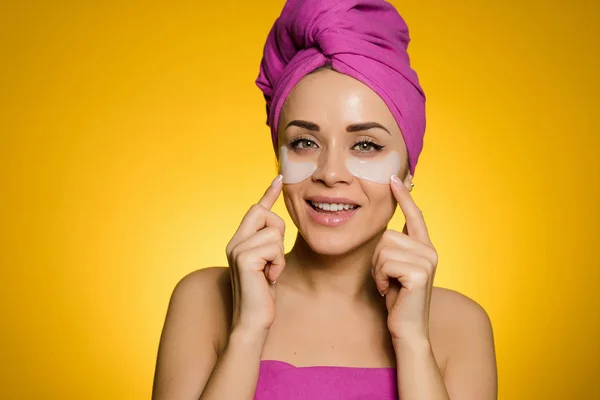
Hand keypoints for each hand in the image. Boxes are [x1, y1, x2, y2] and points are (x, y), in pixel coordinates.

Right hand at [225, 175, 285, 334]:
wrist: (252, 322)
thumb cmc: (262, 297)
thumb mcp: (268, 265)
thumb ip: (268, 246)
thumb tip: (276, 228)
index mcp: (240, 242)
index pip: (256, 210)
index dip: (268, 194)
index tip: (279, 179)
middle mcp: (234, 242)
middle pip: (264, 213)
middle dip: (277, 232)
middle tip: (273, 260)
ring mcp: (236, 248)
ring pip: (273, 233)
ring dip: (279, 256)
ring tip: (270, 274)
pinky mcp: (244, 257)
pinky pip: (273, 247)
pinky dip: (277, 264)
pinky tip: (269, 279)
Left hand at [371, 175, 437, 343]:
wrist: (407, 329)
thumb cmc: (397, 300)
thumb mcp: (394, 268)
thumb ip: (394, 248)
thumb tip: (384, 231)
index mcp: (424, 247)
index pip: (414, 215)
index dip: (404, 196)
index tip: (394, 177)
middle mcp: (429, 250)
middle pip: (386, 235)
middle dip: (377, 259)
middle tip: (387, 279)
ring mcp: (427, 260)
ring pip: (384, 248)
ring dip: (378, 270)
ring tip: (389, 285)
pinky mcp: (420, 272)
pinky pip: (385, 262)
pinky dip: (380, 278)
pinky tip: (389, 291)